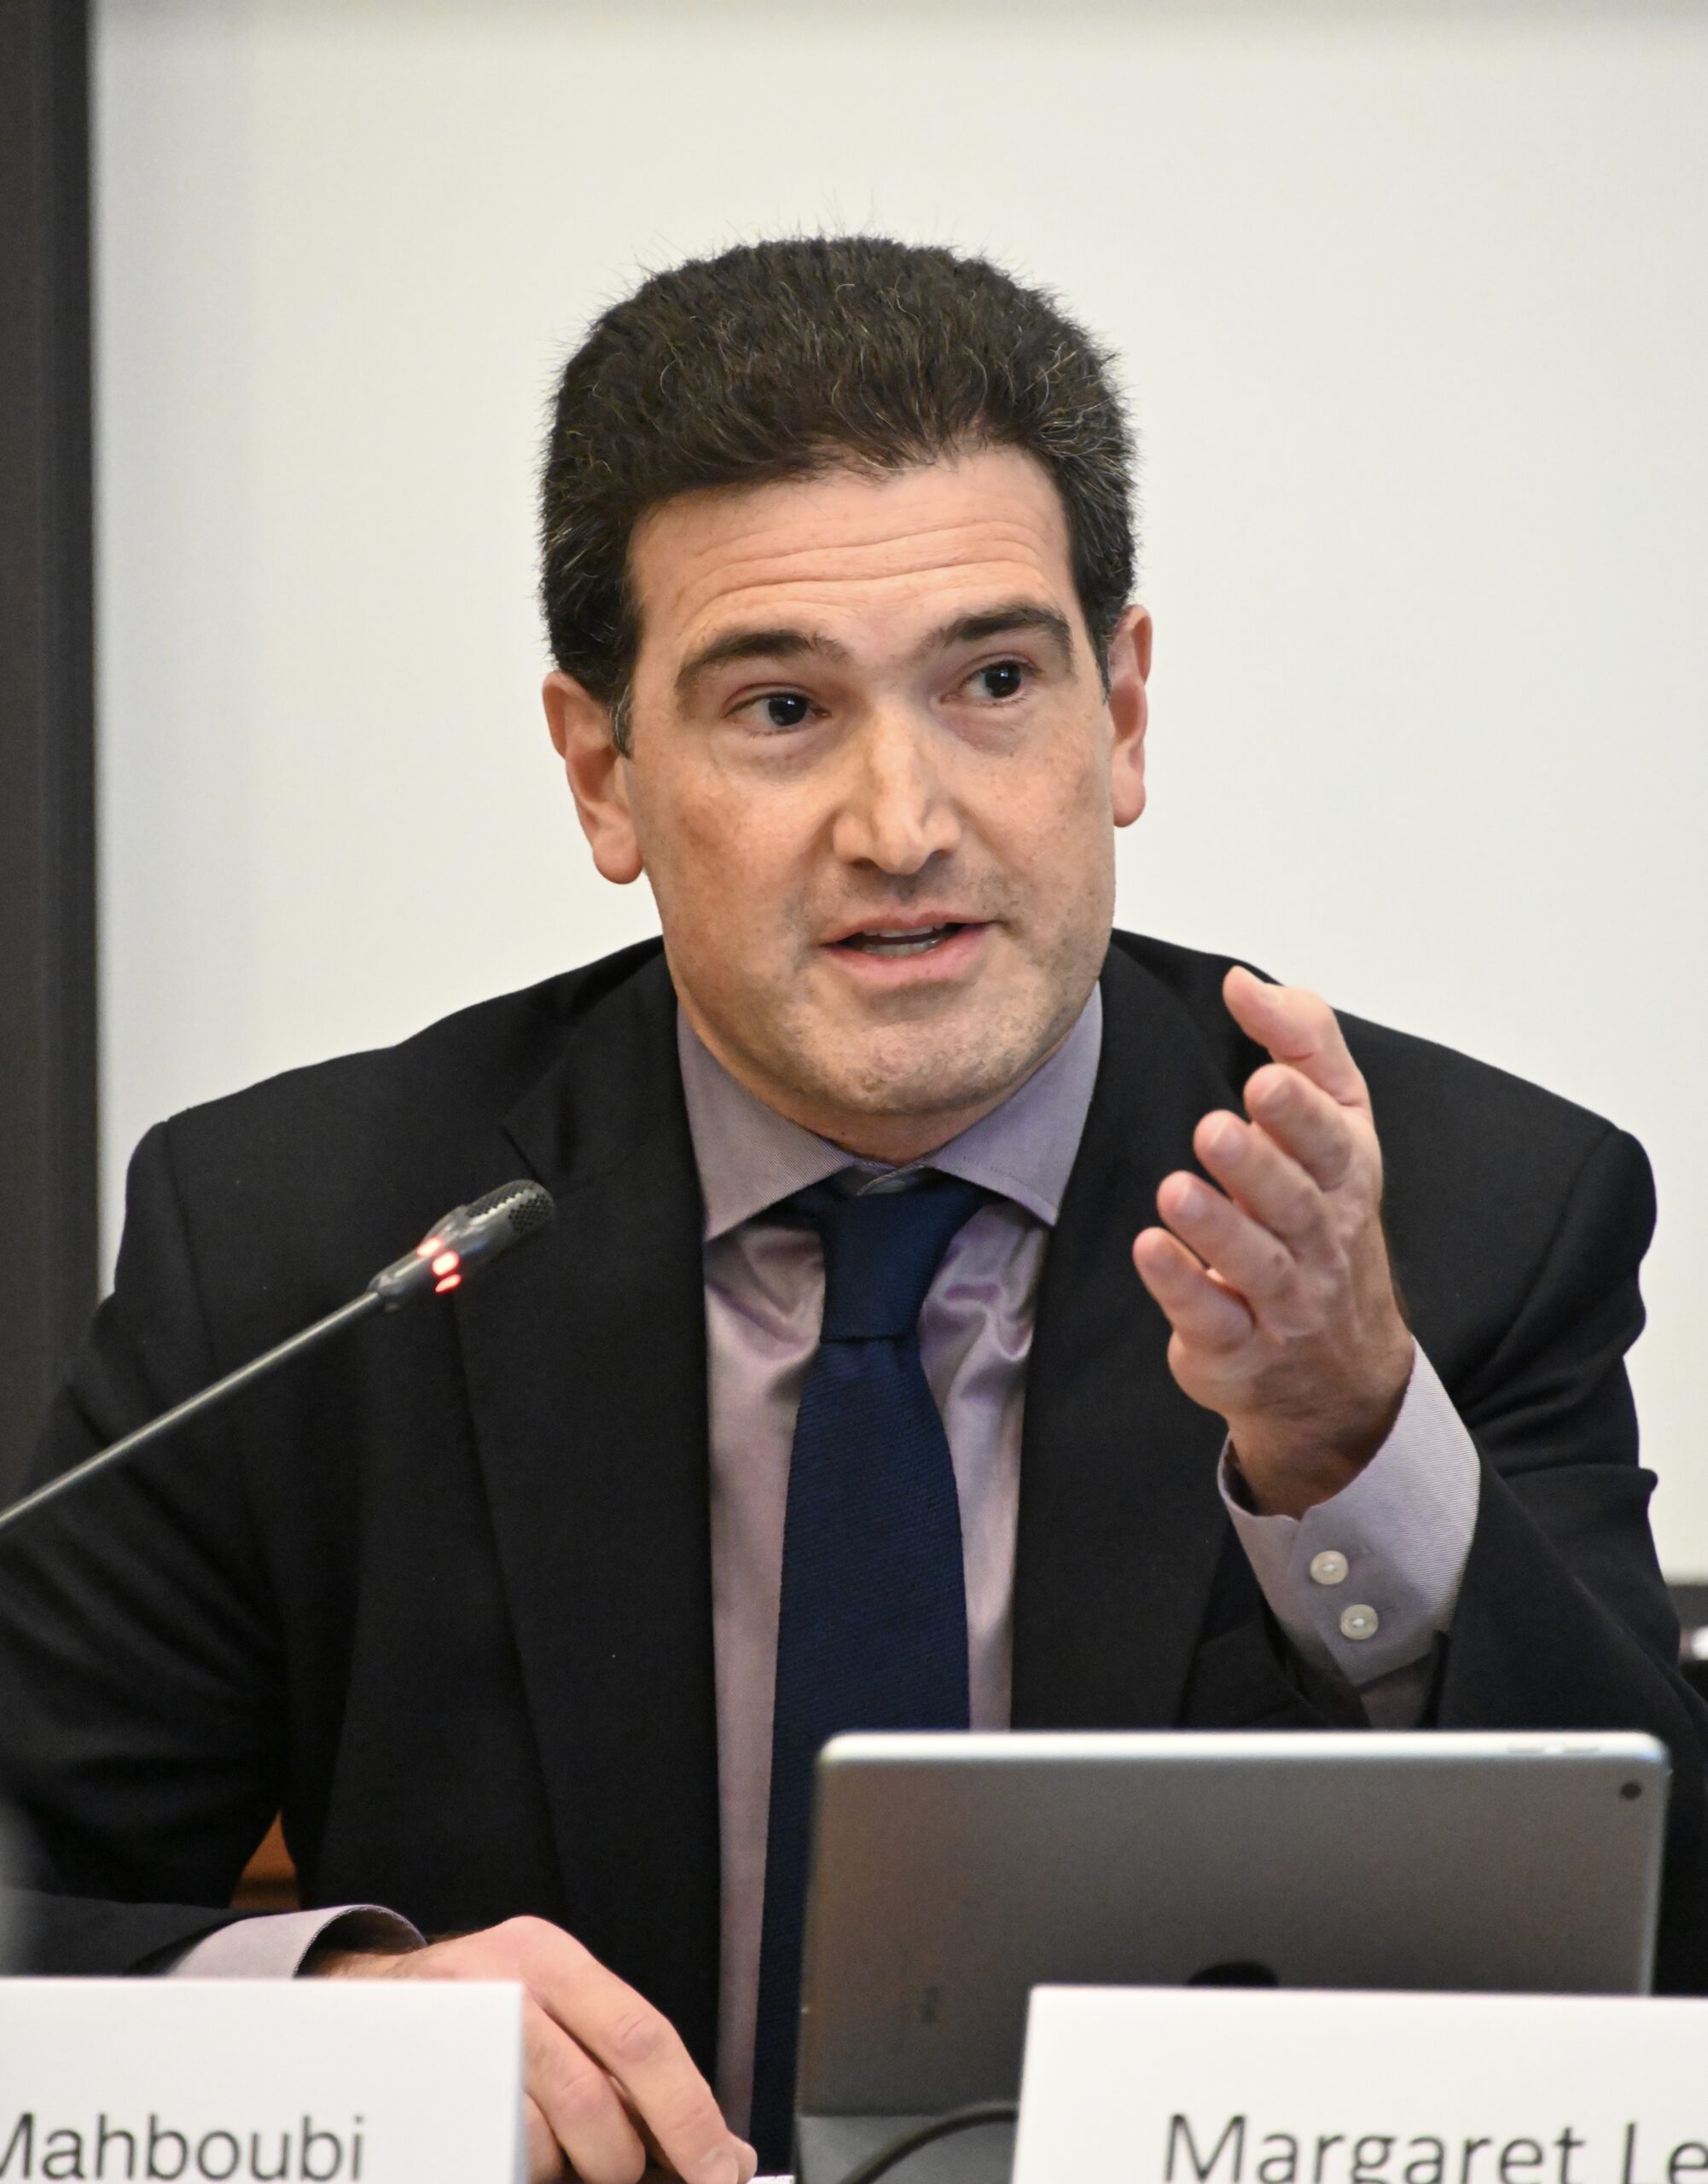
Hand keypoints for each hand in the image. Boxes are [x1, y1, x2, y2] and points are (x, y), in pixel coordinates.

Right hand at [311, 1917, 755, 2183]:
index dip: (689, 2115)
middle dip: (622, 2160)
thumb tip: (723, 2151)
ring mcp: (452, 2034)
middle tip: (619, 2171)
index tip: (721, 2170)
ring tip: (548, 2146)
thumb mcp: (556, 2012)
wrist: (358, 2005)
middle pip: (595, 2099)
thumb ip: (632, 2072)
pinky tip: (505, 2145)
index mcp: (551, 1956)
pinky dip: (517, 2168)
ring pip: (541, 2140)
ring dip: (562, 2169)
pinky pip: (491, 2156)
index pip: (643, 2038)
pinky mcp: (418, 2087)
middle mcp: (502, 1982)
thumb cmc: (482, 2017)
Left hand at [1131, 965, 1413, 1518]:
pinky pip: (1214, 1319)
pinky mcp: (1238, 1347)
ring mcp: (1284, 1300)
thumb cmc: (1325, 1223)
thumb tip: (1244, 982)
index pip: (1332, 1140)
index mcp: (1346, 1178)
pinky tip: (1150, 1251)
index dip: (1301, 1112)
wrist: (1341, 1372)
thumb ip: (1301, 1044)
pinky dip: (1183, 1287)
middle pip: (1294, 1201)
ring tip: (1176, 1189)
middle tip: (1214, 1130)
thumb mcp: (1338, 1127)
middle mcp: (1321, 1239)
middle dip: (1257, 1165)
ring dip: (1216, 1227)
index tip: (1265, 1077)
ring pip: (1255, 1263)